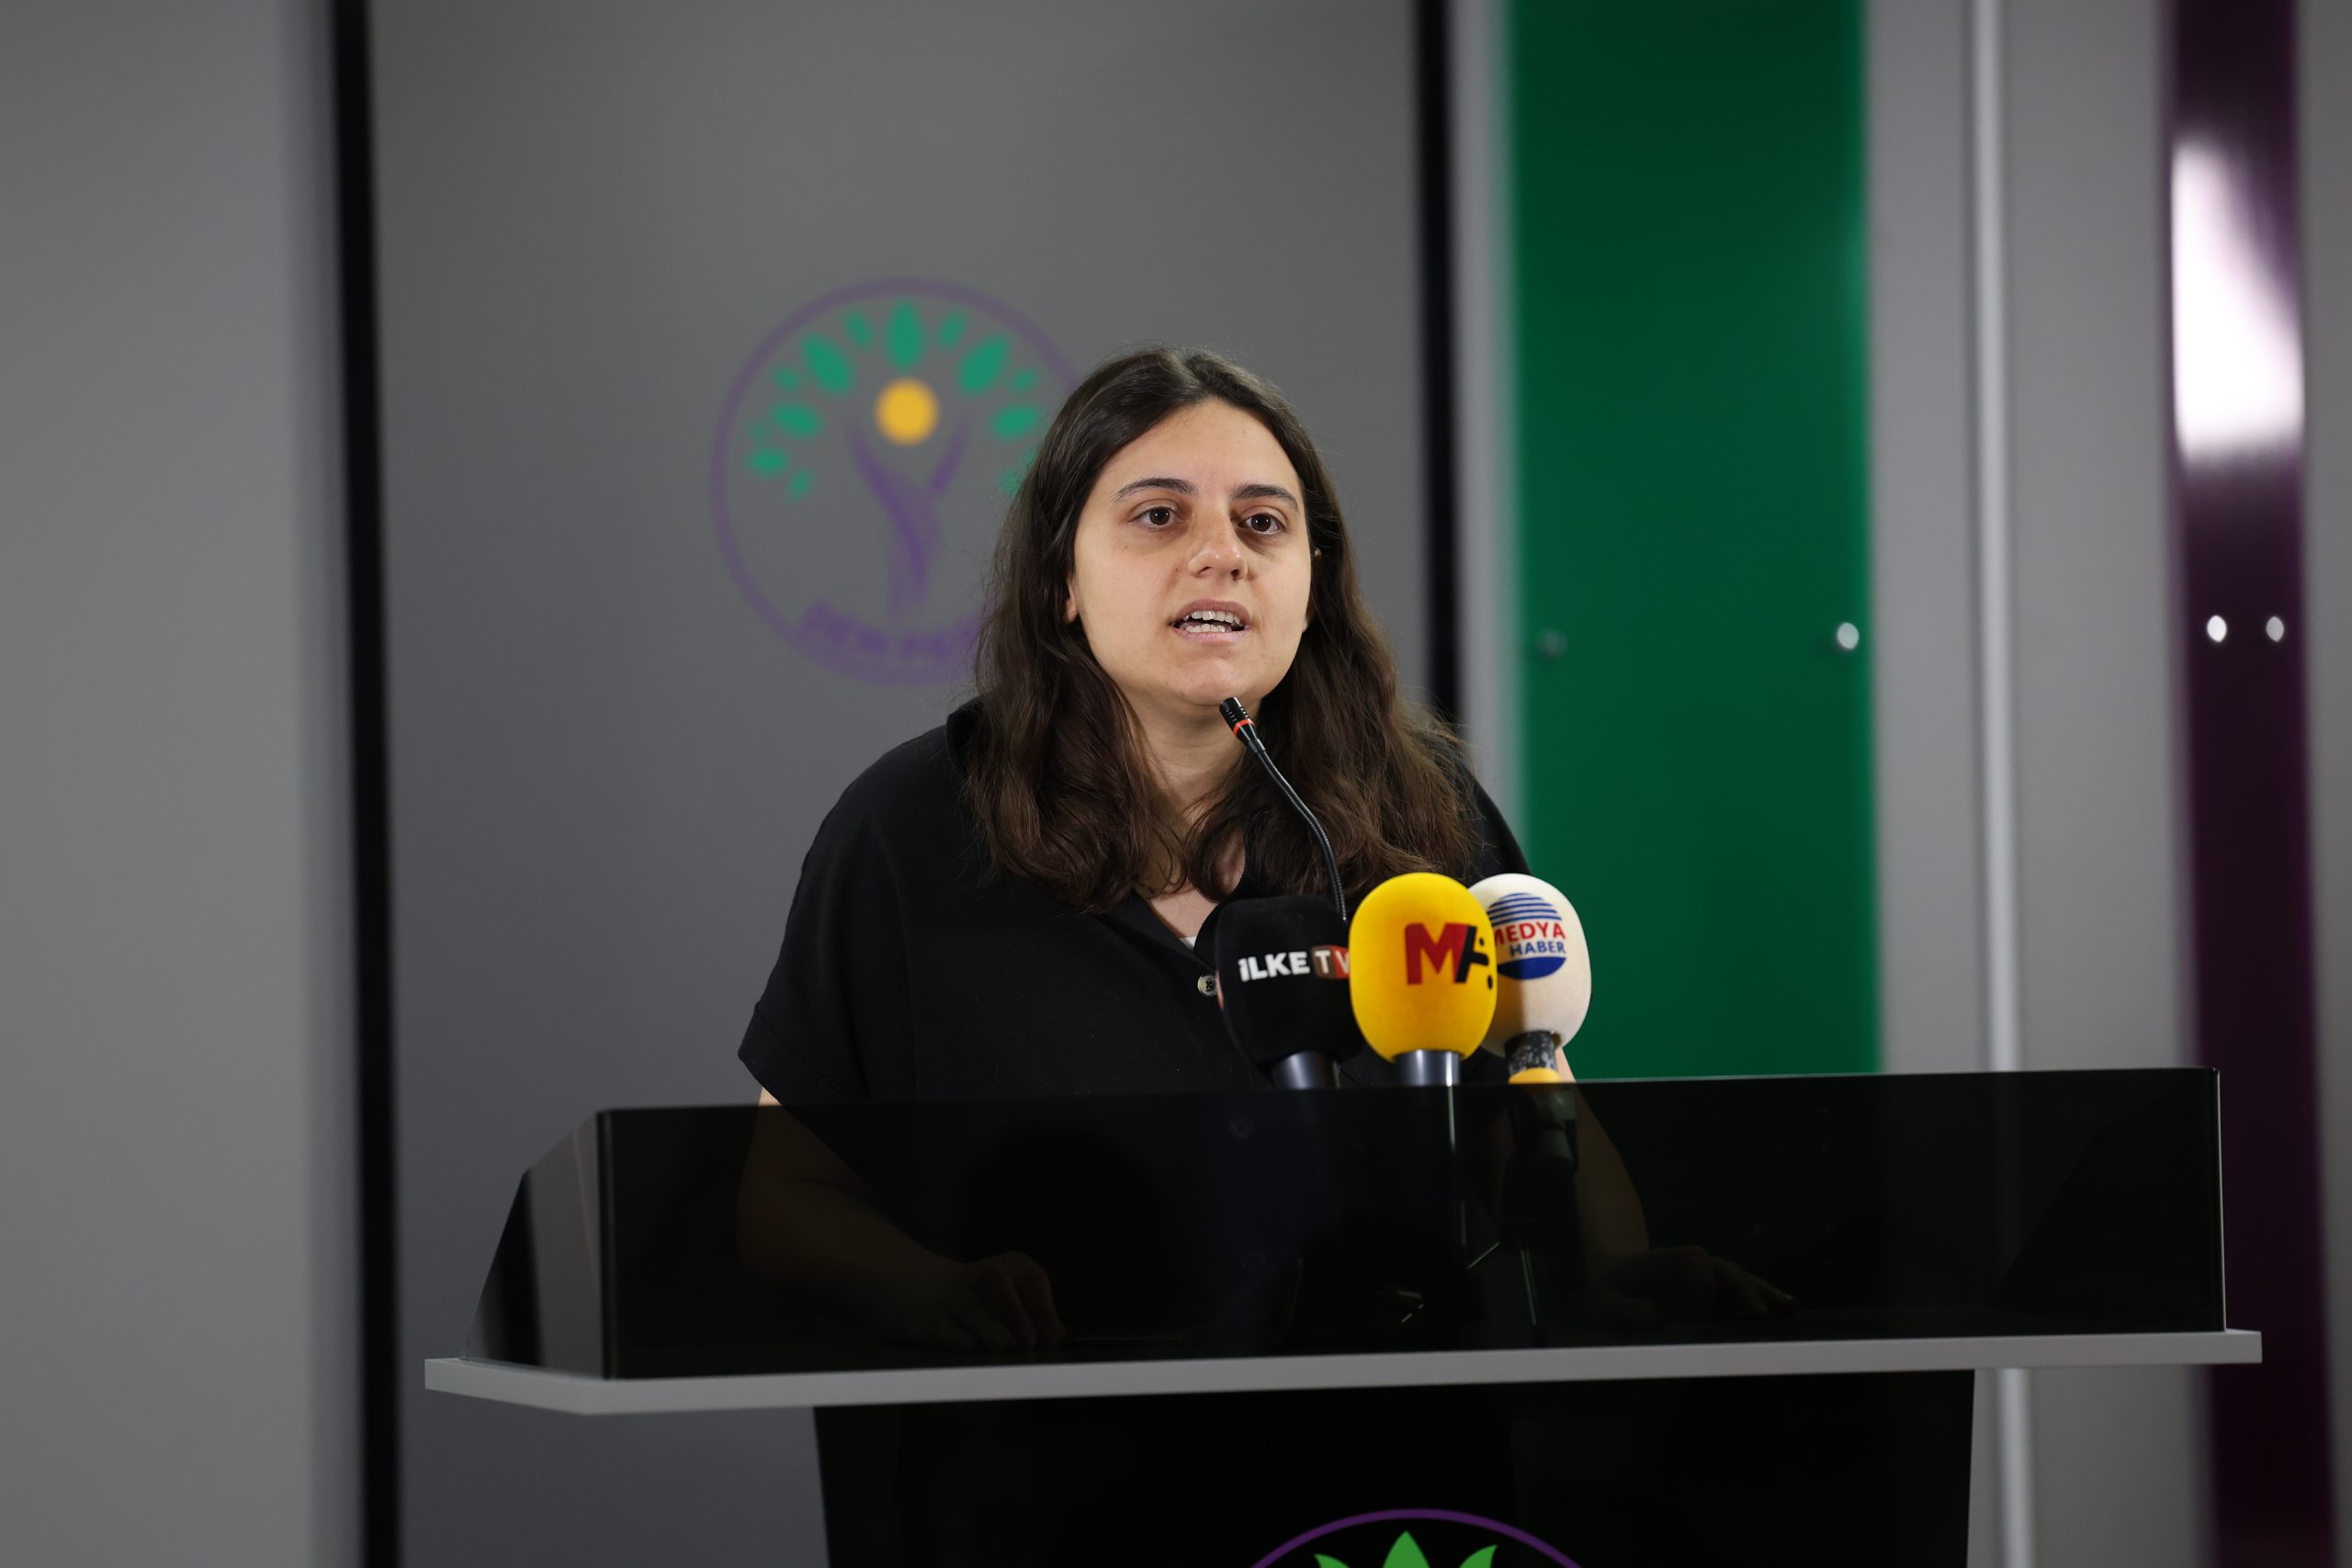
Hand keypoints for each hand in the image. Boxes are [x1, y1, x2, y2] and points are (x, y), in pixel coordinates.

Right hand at [869, 1251, 1066, 1352]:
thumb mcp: (999, 1293)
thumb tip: (1060, 1334)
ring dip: (990, 1326)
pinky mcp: (924, 1319)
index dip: (1042, 1306)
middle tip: (1030, 1342)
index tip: (1052, 1337)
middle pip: (999, 1281)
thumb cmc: (968, 1297)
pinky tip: (970, 1349)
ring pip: (970, 1305)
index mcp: (1003, 1267)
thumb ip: (1029, 1311)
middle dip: (1017, 1312)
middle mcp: (976, 1277)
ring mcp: (948, 1296)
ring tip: (1005, 1347)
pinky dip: (956, 1337)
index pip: (1029, 1276)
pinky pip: (941, 1326)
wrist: (906, 1284)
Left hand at [1575, 1245, 1796, 1328]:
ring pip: (1740, 1280)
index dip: (1706, 1286)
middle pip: (1726, 1272)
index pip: (1696, 1266)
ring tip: (1789, 1308)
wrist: (1611, 1280)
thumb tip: (1653, 1321)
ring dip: (1764, 1293)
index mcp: (1667, 1261)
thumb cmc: (1606, 1291)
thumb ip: (1621, 1311)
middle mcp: (1694, 1263)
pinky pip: (1742, 1292)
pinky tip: (1784, 1309)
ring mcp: (1707, 1275)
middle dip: (1745, 1291)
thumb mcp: (1601, 1303)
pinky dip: (1762, 1299)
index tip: (1709, 1309)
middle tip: (1762, 1316)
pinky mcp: (1715, 1289)